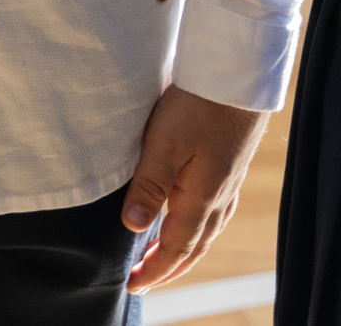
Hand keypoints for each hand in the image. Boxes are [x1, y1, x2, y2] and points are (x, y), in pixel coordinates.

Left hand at [122, 84, 270, 292]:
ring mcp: (226, 186)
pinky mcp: (227, 172)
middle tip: (142, 283)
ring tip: (157, 260)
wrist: (235, 82)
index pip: (175, 248)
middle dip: (167, 268)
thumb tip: (133, 228)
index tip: (134, 285)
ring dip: (181, 251)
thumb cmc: (196, 109)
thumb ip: (148, 187)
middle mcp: (217, 200)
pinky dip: (193, 231)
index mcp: (201, 199)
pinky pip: (210, 216)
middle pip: (192, 247)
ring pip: (203, 233)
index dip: (154, 269)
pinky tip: (185, 225)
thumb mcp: (163, 145)